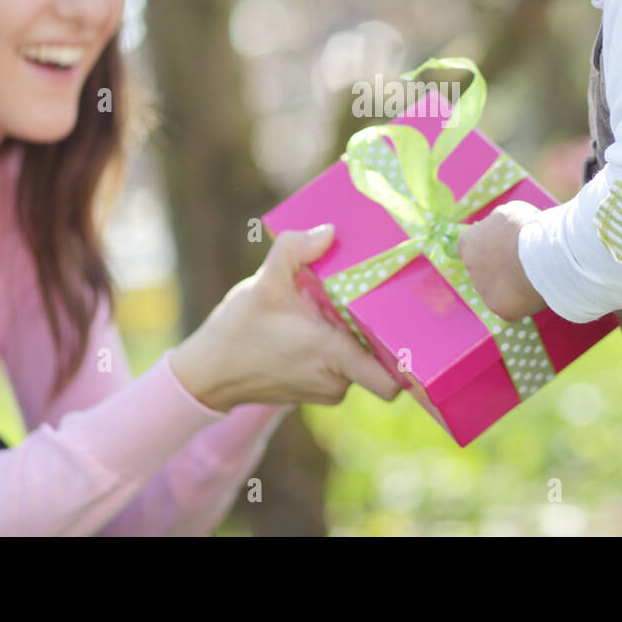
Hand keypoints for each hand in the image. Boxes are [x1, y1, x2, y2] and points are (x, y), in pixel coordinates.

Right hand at [170, 225, 403, 411]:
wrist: (206, 372)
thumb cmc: (237, 331)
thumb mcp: (265, 282)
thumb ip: (295, 249)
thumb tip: (329, 231)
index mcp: (333, 356)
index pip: (391, 381)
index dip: (410, 361)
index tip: (415, 330)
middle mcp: (336, 381)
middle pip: (380, 360)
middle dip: (379, 333)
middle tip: (378, 298)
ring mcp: (325, 389)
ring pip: (360, 362)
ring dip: (355, 338)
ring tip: (342, 307)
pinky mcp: (314, 391)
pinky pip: (341, 368)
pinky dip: (338, 347)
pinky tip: (323, 321)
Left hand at [456, 201, 546, 322]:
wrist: (542, 255)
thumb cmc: (526, 228)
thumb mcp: (510, 212)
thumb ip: (498, 223)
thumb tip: (499, 229)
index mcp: (467, 242)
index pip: (469, 245)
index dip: (488, 245)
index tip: (504, 244)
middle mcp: (470, 268)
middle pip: (482, 269)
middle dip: (498, 266)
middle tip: (521, 260)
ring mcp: (483, 290)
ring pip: (496, 288)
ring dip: (509, 284)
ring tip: (533, 275)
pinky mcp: (499, 309)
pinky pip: (509, 306)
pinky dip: (521, 301)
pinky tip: (535, 291)